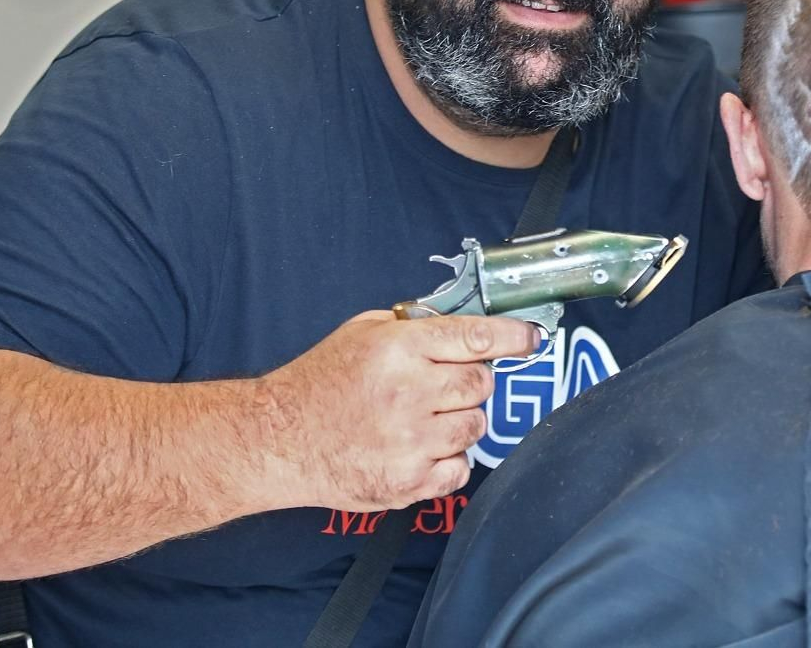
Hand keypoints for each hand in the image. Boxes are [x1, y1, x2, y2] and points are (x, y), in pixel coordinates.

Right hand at [259, 311, 539, 510]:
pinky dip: (448, 460)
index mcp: (398, 349)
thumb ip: (414, 328)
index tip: (532, 338)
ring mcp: (410, 441)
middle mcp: (409, 393)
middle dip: (473, 383)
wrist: (278, 440)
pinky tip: (419, 448)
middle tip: (446, 386)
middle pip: (482, 384)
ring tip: (425, 419)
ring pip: (476, 426)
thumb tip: (465, 330)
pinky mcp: (407, 482)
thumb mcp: (362, 333)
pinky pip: (460, 469)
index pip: (476, 337)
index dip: (513, 337)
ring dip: (460, 421)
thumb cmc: (319, 382)